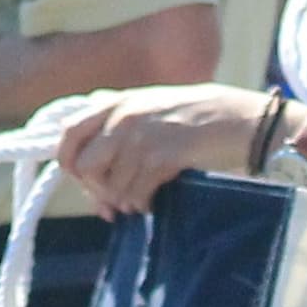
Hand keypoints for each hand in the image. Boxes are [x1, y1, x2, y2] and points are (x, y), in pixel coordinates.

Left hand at [54, 82, 272, 216]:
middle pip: (83, 167)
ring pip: (110, 187)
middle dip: (94, 189)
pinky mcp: (161, 158)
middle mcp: (123, 118)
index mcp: (116, 103)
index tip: (82, 180)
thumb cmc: (194, 116)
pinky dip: (143, 204)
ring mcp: (141, 138)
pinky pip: (135, 195)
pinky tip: (154, 199)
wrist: (237, 119)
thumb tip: (81, 164)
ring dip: (124, 200)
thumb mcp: (149, 105)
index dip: (68, 163)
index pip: (68, 134)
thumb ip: (115, 121)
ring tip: (141, 196)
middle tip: (111, 200)